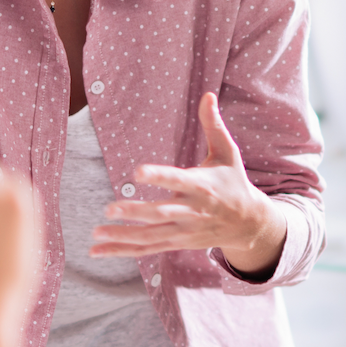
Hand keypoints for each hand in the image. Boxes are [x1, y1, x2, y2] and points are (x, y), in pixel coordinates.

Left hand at [91, 92, 286, 276]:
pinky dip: (122, 251)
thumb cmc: (233, 182)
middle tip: (109, 208)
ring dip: (123, 236)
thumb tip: (208, 94)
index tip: (137, 171)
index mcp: (202, 186)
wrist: (248, 223)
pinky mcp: (176, 242)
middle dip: (135, 213)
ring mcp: (183, 230)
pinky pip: (146, 249)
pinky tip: (98, 251)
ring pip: (150, 236)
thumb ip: (213, 126)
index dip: (159, 176)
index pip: (178, 180)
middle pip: (160, 214)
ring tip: (97, 232)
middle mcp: (191, 211)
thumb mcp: (228, 153)